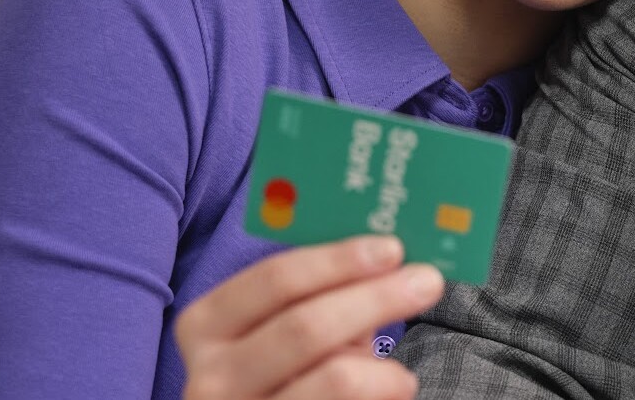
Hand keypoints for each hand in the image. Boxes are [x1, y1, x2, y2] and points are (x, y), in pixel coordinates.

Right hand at [177, 235, 444, 399]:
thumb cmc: (284, 373)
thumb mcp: (287, 330)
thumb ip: (326, 296)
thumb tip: (391, 259)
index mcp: (207, 325)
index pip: (275, 279)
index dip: (337, 261)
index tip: (392, 249)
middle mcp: (210, 376)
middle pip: (306, 325)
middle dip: (375, 298)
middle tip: (427, 282)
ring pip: (335, 378)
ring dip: (383, 369)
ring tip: (401, 375)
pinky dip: (381, 394)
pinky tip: (391, 392)